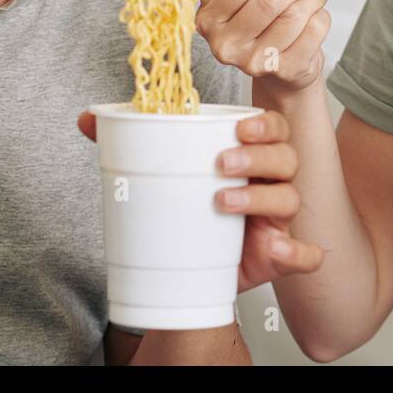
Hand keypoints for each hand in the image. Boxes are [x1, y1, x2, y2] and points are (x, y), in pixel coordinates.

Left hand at [76, 108, 324, 291]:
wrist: (186, 274)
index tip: (238, 127)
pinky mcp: (277, 258)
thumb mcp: (162, 179)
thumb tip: (88, 118)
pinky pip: (304, 256)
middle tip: (221, 163)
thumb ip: (130, 146)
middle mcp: (269, 185)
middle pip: (287, 159)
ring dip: (262, 197)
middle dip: (259, 156)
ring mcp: (276, 222)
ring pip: (291, 200)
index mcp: (250, 159)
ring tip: (222, 202)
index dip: (264, 125)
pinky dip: (298, 253)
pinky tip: (276, 250)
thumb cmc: (186, 216)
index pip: (274, 130)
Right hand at [195, 0, 330, 94]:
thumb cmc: (260, 22)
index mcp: (210, 19)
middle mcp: (226, 44)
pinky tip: (316, 14)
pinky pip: (313, 30)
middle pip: (271, 1)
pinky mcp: (284, 70)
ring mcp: (255, 61)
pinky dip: (321, 15)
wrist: (279, 67)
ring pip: (295, 14)